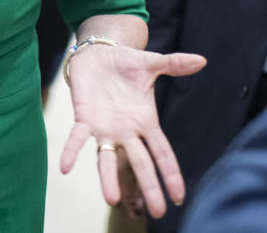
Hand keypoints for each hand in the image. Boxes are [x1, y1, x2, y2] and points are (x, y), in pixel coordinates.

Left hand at [58, 43, 204, 218]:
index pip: (162, 153)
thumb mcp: (152, 64)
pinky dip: (71, 151)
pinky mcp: (84, 118)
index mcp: (145, 123)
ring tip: (111, 199)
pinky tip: (64, 167)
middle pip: (141, 163)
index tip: (179, 197)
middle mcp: (126, 132)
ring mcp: (105, 128)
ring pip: (108, 158)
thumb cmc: (126, 63)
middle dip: (149, 187)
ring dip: (108, 178)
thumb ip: (175, 65)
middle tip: (157, 212)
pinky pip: (77, 138)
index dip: (170, 173)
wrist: (98, 53)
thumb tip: (201, 60)